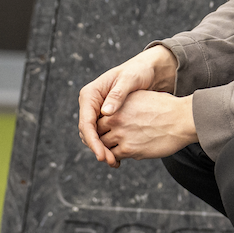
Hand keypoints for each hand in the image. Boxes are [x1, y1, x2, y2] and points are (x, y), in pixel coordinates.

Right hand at [77, 44, 177, 166]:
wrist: (147, 70)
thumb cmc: (138, 71)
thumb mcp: (129, 80)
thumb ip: (117, 95)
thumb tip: (105, 113)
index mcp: (90, 94)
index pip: (86, 122)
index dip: (93, 140)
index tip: (101, 155)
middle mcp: (91, 103)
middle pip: (88, 132)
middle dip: (97, 148)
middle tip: (110, 161)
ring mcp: (98, 111)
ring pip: (94, 135)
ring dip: (102, 149)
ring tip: (114, 162)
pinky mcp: (107, 117)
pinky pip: (103, 134)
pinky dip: (109, 145)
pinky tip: (118, 155)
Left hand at [95, 91, 198, 160]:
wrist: (181, 120)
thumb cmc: (165, 107)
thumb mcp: (139, 97)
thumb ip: (124, 103)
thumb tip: (116, 108)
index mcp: (117, 105)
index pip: (97, 116)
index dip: (99, 124)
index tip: (103, 129)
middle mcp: (115, 119)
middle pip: (97, 132)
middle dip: (99, 138)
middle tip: (102, 143)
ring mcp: (121, 135)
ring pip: (103, 146)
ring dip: (105, 150)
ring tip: (108, 152)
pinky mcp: (130, 150)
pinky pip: (115, 156)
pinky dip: (114, 158)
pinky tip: (119, 158)